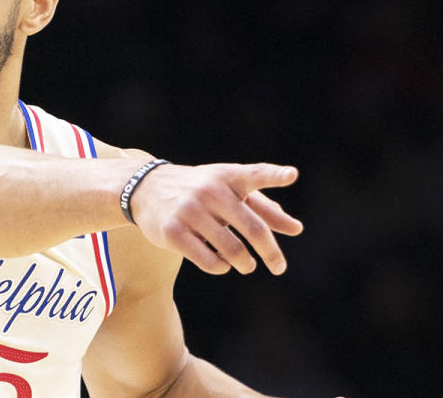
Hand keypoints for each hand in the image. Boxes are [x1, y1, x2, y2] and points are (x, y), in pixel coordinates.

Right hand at [129, 162, 302, 274]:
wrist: (146, 188)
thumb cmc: (199, 190)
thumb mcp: (228, 190)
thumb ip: (263, 208)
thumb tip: (296, 229)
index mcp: (226, 177)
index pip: (254, 174)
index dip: (274, 175)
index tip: (292, 175)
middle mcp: (209, 191)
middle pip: (252, 228)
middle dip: (271, 253)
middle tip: (279, 267)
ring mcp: (189, 211)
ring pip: (232, 250)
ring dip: (245, 264)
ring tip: (247, 266)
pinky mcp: (173, 232)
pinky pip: (209, 261)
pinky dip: (221, 267)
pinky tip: (221, 263)